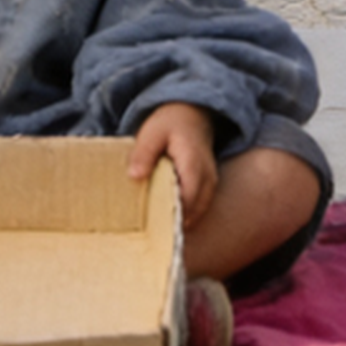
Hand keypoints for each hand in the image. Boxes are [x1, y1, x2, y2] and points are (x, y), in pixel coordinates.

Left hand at [127, 102, 218, 225]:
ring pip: (197, 213)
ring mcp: (211, 184)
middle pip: (193, 211)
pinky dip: (184, 215)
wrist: (190, 115)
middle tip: (149, 230)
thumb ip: (144, 153)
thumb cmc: (169, 124)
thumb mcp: (152, 132)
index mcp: (193, 164)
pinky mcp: (208, 188)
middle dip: (172, 222)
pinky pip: (198, 209)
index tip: (149, 222)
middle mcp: (207, 177)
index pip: (186, 198)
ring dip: (178, 220)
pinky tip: (165, 217)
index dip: (170, 214)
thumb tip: (135, 176)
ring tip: (156, 226)